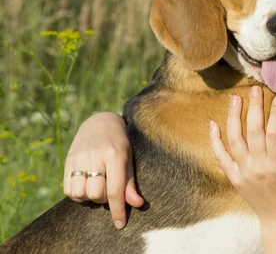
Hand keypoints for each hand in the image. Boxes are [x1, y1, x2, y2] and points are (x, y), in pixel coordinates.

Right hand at [64, 112, 143, 228]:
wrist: (101, 121)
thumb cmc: (120, 142)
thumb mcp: (130, 158)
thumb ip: (130, 182)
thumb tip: (137, 204)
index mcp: (115, 154)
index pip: (115, 189)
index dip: (118, 209)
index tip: (120, 224)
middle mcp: (96, 155)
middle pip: (96, 193)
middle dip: (103, 199)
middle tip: (108, 190)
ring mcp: (80, 157)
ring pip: (80, 193)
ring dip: (89, 197)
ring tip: (96, 188)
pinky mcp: (68, 159)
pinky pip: (68, 189)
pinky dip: (77, 194)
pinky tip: (85, 186)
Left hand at [209, 86, 275, 224]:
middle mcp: (259, 169)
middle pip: (254, 133)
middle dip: (254, 108)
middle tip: (255, 89)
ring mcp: (244, 173)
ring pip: (235, 140)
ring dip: (234, 117)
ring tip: (235, 98)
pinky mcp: (233, 178)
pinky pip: (220, 156)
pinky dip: (215, 139)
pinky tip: (213, 122)